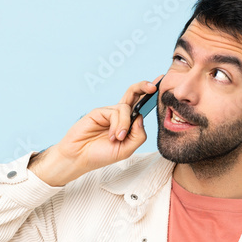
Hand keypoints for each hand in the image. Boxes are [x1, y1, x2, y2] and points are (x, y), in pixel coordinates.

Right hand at [31, 74, 163, 185]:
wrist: (80, 158)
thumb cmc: (102, 155)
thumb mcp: (127, 149)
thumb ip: (138, 135)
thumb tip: (141, 117)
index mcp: (128, 123)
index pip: (141, 106)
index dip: (150, 96)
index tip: (160, 83)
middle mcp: (120, 115)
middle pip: (134, 94)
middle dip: (144, 87)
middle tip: (152, 87)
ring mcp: (109, 112)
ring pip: (126, 108)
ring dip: (124, 125)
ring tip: (118, 138)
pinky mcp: (99, 111)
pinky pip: (115, 112)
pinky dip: (117, 125)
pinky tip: (113, 136)